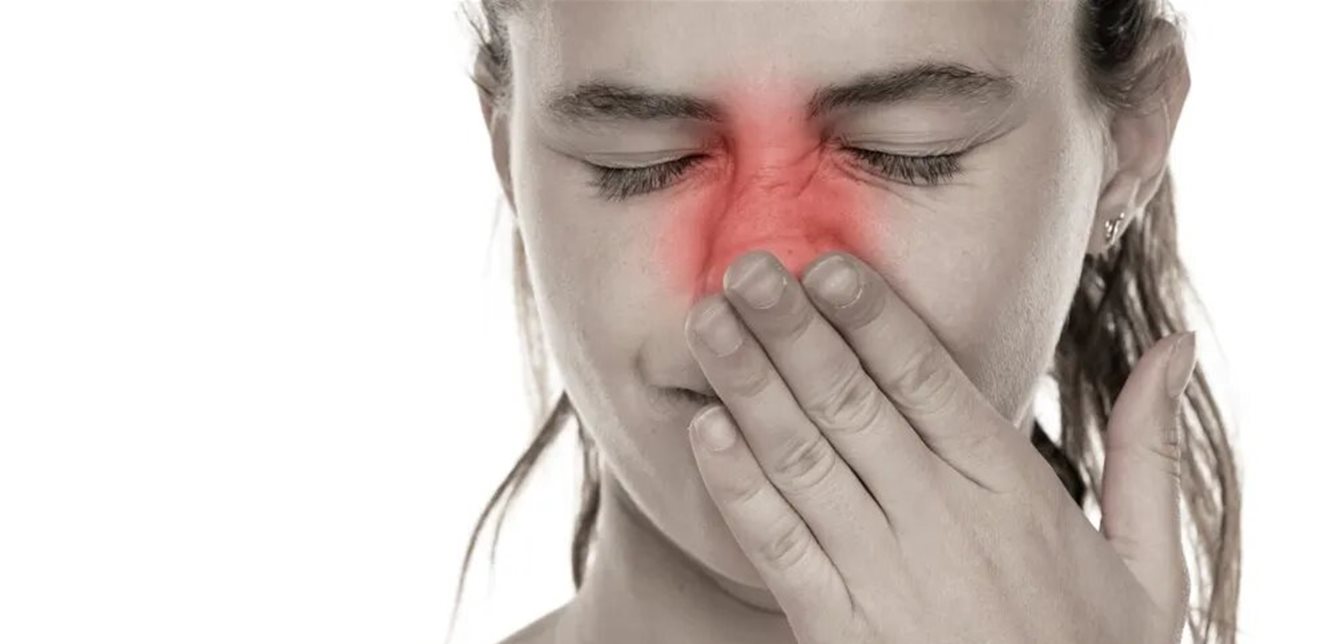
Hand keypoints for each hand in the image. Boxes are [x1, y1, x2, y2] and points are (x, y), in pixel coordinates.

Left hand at [683, 249, 1194, 643]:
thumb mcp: (1150, 564)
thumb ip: (1147, 451)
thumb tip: (1174, 346)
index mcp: (1014, 492)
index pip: (930, 382)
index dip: (873, 318)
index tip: (826, 262)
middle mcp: (941, 523)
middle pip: (853, 407)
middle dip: (793, 332)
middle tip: (745, 267)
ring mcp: (883, 578)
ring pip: (804, 462)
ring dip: (750, 388)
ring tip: (709, 324)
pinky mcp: (838, 628)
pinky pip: (778, 546)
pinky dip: (738, 486)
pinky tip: (704, 431)